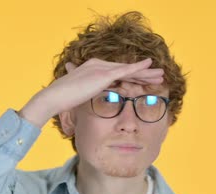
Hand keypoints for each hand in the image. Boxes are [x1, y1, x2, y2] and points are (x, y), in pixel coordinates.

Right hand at [19, 58, 163, 126]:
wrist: (54, 97)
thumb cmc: (62, 101)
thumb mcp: (78, 99)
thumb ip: (86, 99)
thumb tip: (88, 107)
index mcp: (94, 71)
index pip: (118, 74)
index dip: (132, 78)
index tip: (144, 83)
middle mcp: (98, 66)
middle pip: (126, 71)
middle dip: (143, 74)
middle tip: (158, 76)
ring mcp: (101, 69)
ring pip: (129, 70)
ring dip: (146, 72)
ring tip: (161, 74)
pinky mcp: (104, 74)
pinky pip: (126, 70)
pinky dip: (139, 67)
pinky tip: (150, 65)